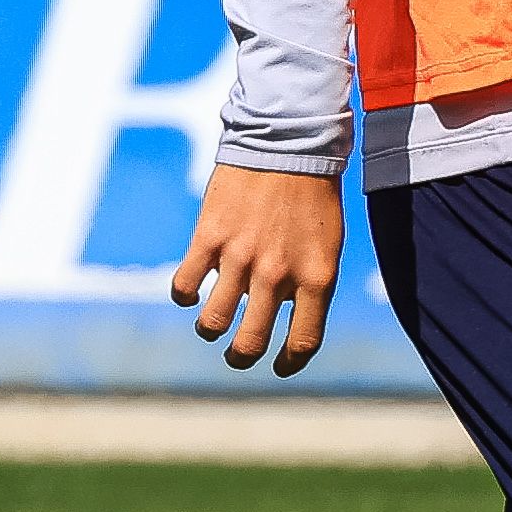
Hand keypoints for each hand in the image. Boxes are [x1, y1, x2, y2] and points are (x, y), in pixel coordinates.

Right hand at [169, 162, 344, 373]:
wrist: (288, 146)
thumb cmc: (312, 197)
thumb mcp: (326, 245)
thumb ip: (306, 281)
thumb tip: (279, 312)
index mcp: (316, 277)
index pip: (303, 341)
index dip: (288, 362)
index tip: (278, 365)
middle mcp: (278, 274)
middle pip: (252, 340)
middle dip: (241, 356)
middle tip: (237, 355)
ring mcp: (241, 257)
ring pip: (213, 321)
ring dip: (210, 329)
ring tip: (210, 325)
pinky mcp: (209, 238)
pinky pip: (186, 284)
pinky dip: (185, 294)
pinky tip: (190, 292)